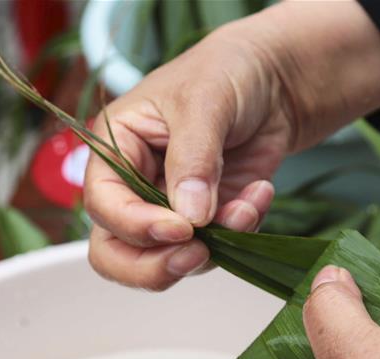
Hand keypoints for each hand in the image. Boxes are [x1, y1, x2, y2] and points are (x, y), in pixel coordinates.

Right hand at [84, 1, 379, 289]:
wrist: (275, 81)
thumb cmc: (227, 73)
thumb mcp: (205, 102)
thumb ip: (193, 159)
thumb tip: (189, 217)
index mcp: (116, 149)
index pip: (103, 206)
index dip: (135, 226)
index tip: (181, 229)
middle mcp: (134, 186)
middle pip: (117, 253)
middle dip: (156, 265)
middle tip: (198, 254)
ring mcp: (170, 209)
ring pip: (168, 260)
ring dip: (214, 246)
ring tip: (249, 205)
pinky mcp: (207, 221)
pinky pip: (216, 249)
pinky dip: (242, 232)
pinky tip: (260, 193)